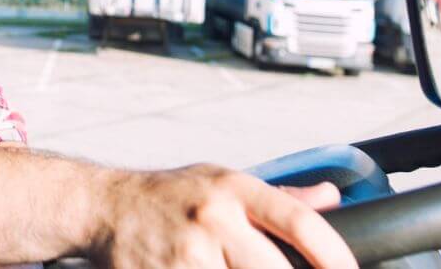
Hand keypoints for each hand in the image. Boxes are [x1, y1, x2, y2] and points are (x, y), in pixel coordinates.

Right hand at [93, 164, 355, 267]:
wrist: (104, 207)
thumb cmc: (169, 196)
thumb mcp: (222, 182)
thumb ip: (280, 196)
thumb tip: (331, 197)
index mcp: (235, 189)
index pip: (300, 222)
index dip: (336, 256)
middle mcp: (214, 218)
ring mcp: (187, 254)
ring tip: (234, 268)